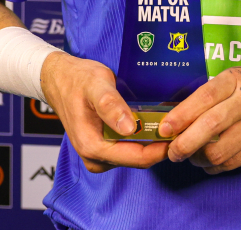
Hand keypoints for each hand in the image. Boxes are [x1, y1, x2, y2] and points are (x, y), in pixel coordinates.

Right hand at [39, 51, 168, 172]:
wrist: (59, 79)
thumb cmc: (77, 79)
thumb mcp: (96, 85)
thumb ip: (111, 106)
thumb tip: (130, 129)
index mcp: (92, 145)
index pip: (135, 158)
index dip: (160, 150)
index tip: (180, 136)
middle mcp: (94, 157)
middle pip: (137, 160)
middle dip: (159, 147)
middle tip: (181, 128)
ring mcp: (97, 155)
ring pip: (134, 156)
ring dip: (152, 144)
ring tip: (170, 124)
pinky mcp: (101, 148)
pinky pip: (127, 150)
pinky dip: (142, 140)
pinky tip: (153, 124)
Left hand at [159, 65, 240, 173]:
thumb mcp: (239, 80)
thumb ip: (212, 97)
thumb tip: (176, 118)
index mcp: (236, 80)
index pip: (204, 96)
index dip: (181, 114)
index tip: (164, 129)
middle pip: (210, 125)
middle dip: (185, 143)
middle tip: (173, 153)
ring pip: (220, 150)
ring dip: (200, 158)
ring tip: (193, 157)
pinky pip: (233, 162)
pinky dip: (216, 166)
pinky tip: (210, 163)